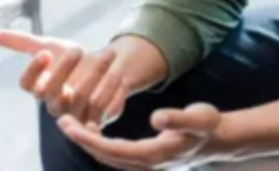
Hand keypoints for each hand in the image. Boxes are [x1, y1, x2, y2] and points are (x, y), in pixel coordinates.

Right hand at [0, 30, 130, 126]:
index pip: (27, 85)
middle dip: (64, 69)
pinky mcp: (96, 119)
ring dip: (95, 74)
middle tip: (77, 48)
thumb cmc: (75, 59)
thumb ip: (25, 42)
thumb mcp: (52, 46)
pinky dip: (111, 89)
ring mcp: (76, 113)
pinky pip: (102, 108)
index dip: (33, 71)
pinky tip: (118, 73)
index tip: (44, 53)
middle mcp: (55, 103)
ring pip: (81, 98)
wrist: (107, 68)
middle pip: (51, 92)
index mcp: (41, 86)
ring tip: (109, 54)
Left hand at [59, 103, 228, 169]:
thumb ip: (178, 118)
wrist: (217, 138)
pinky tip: (91, 128)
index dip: (88, 139)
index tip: (69, 124)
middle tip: (61, 121)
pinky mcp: (144, 156)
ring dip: (88, 141)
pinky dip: (100, 142)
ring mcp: (145, 161)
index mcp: (153, 154)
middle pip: (106, 155)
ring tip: (69, 123)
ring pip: (109, 155)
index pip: (113, 150)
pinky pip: (116, 151)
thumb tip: (155, 117)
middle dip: (82, 140)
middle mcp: (146, 162)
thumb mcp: (198, 117)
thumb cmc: (207, 125)